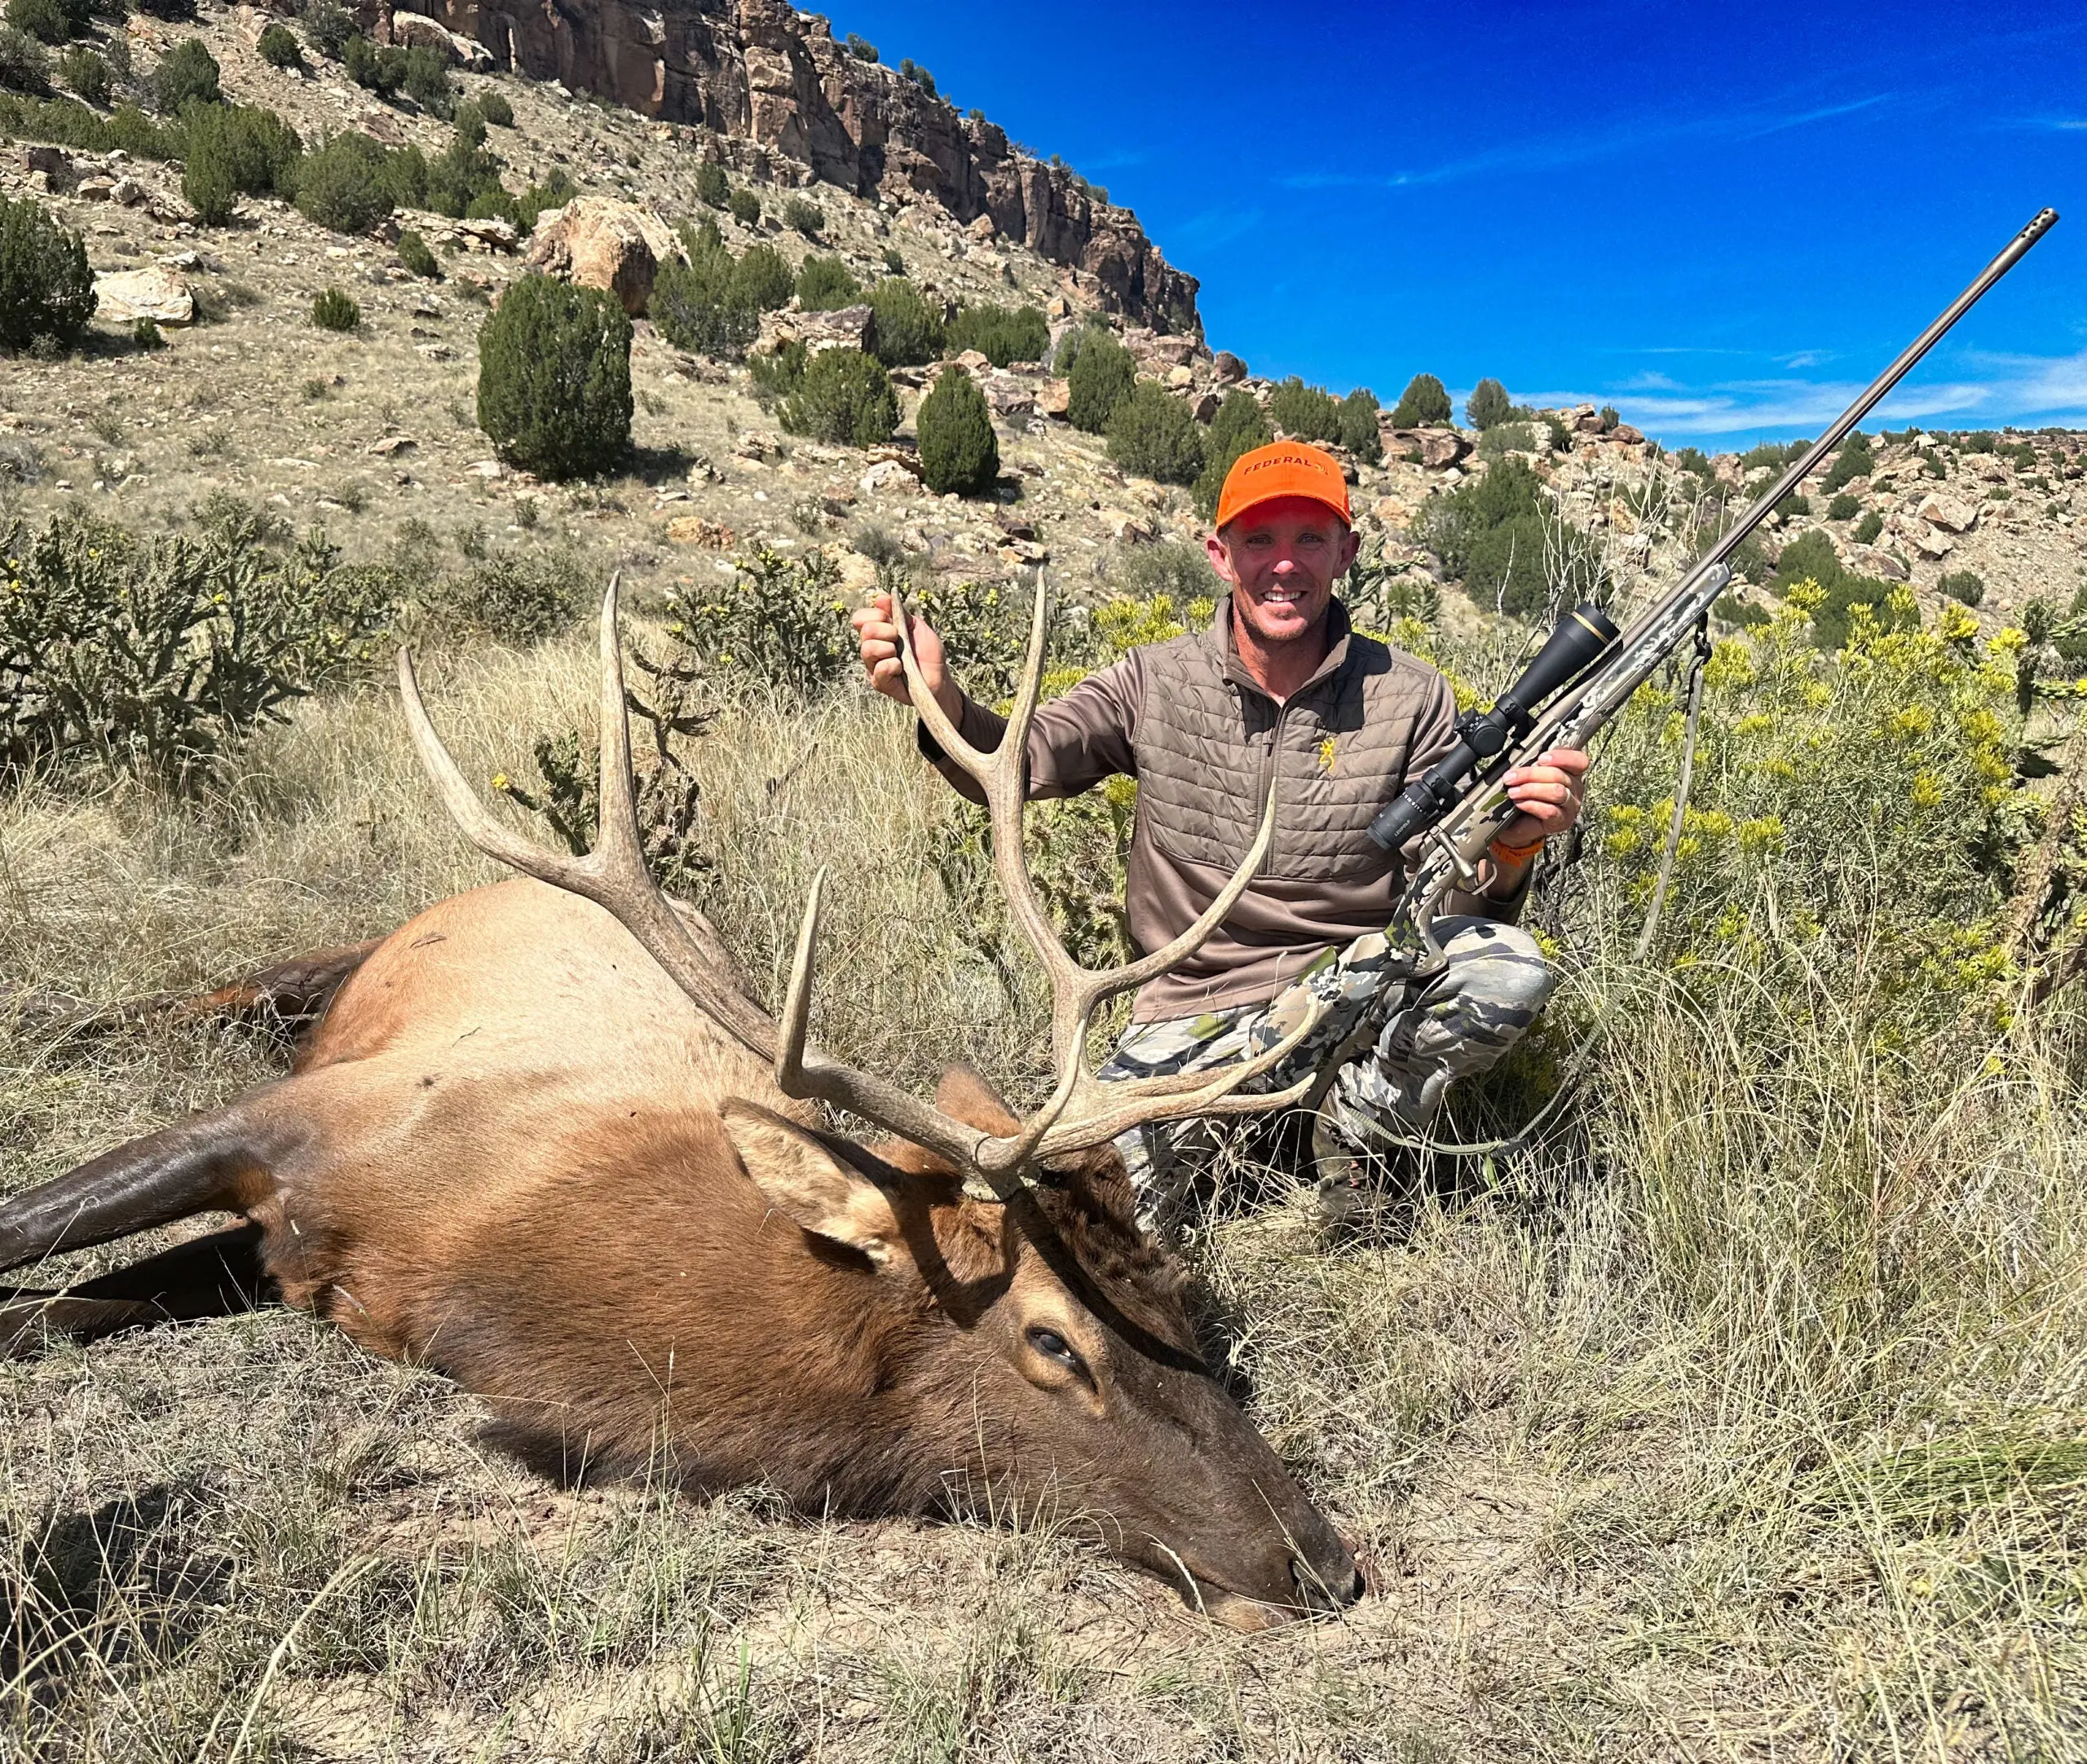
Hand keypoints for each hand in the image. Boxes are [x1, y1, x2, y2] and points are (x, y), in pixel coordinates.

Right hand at [850, 592, 956, 715]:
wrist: (939, 677)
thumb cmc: (927, 652)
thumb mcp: (916, 626)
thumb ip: (898, 612)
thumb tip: (880, 597)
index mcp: (878, 632)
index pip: (860, 618)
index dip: (875, 614)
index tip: (892, 620)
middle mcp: (872, 647)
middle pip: (865, 631)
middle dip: (886, 630)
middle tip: (899, 638)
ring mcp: (874, 666)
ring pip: (867, 649)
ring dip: (888, 648)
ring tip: (900, 655)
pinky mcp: (879, 683)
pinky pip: (878, 670)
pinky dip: (891, 665)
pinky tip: (900, 668)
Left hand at [1496, 748, 1590, 854]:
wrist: (1517, 824)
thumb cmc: (1526, 795)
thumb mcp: (1530, 776)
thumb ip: (1533, 765)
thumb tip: (1521, 757)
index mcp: (1571, 772)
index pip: (1578, 760)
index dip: (1562, 757)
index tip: (1540, 759)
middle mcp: (1575, 788)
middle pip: (1559, 776)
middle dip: (1531, 774)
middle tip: (1510, 777)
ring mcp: (1570, 806)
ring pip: (1556, 792)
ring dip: (1530, 789)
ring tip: (1512, 792)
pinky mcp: (1562, 821)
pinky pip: (1550, 810)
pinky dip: (1532, 805)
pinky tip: (1519, 803)